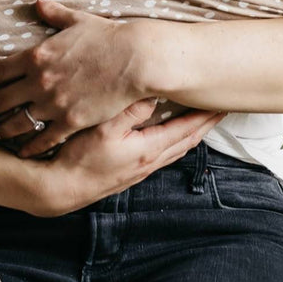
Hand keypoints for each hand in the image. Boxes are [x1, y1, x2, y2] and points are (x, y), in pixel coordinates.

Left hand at [0, 0, 147, 157]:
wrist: (135, 60)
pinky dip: (31, 147)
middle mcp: (39, 80)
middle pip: (1, 100)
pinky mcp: (71, 121)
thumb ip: (54, 13)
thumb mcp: (77, 20)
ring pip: (17, 122)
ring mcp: (53, 103)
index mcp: (36, 55)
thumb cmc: (108, 37)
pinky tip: (23, 152)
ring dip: (3, 130)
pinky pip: (44, 138)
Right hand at [29, 98, 227, 216]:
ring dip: (191, 134)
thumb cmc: (79, 158)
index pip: (187, 129)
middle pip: (187, 141)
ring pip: (176, 149)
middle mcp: (150, 162)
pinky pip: (163, 155)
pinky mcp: (130, 173)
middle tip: (220, 109)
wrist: (60, 189)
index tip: (222, 103)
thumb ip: (131, 111)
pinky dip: (175, 142)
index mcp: (148, 149)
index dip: (205, 115)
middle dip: (205, 124)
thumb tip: (154, 93)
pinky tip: (170, 137)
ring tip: (202, 121)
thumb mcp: (104, 128)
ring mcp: (141, 170)